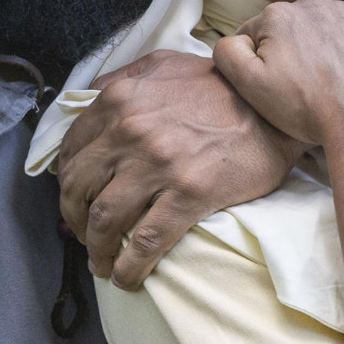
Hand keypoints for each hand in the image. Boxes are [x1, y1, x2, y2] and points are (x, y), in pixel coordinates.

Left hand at [57, 50, 302, 289]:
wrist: (277, 106)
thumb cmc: (222, 85)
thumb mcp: (165, 64)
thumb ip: (123, 78)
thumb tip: (91, 96)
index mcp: (120, 101)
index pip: (72, 149)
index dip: (66, 182)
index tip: (74, 199)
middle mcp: (131, 131)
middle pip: (78, 188)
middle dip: (73, 218)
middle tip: (82, 234)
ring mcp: (158, 165)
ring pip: (104, 219)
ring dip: (96, 249)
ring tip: (101, 263)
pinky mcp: (188, 195)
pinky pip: (144, 242)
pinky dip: (129, 267)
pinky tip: (126, 279)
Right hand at [211, 0, 343, 155]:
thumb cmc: (306, 108)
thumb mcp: (250, 86)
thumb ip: (227, 53)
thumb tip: (233, 38)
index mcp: (276, 14)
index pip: (256, 35)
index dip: (262, 63)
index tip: (279, 85)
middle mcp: (311, 2)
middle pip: (290, 27)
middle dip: (292, 50)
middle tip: (305, 85)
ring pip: (323, 26)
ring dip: (322, 46)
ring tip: (331, 81)